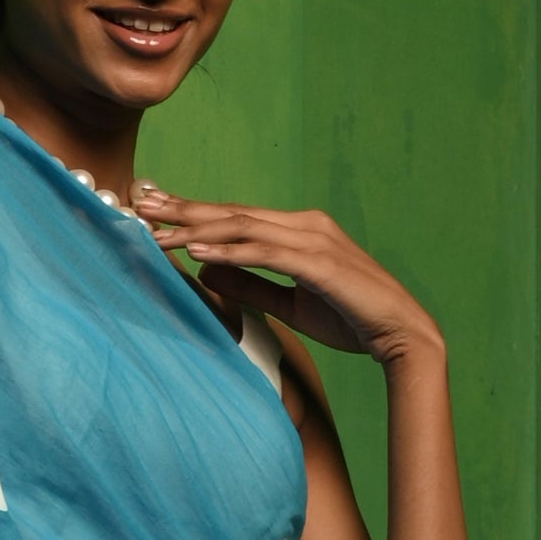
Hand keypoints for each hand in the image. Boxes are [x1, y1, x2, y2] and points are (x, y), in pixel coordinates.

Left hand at [132, 195, 443, 371]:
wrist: (401, 335)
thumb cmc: (350, 318)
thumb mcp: (289, 304)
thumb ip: (250, 284)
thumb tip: (206, 271)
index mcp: (299, 230)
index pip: (237, 217)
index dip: (193, 213)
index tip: (153, 211)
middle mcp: (305, 225)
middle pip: (233, 213)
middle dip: (183, 209)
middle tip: (139, 205)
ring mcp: (314, 240)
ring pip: (243, 227)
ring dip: (196, 229)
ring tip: (157, 232)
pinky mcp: (319, 262)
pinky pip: (265, 252)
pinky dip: (229, 251)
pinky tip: (198, 252)